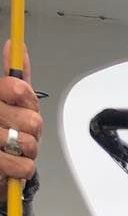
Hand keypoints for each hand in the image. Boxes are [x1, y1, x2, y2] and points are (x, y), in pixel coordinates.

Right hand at [0, 41, 39, 185]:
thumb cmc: (6, 132)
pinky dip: (24, 168)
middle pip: (32, 120)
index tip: (19, 102)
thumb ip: (17, 77)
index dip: (26, 99)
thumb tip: (16, 47)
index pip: (17, 88)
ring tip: (16, 148)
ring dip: (29, 150)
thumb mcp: (14, 101)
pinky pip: (25, 165)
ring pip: (29, 143)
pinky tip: (14, 162)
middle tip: (20, 131)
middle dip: (32, 130)